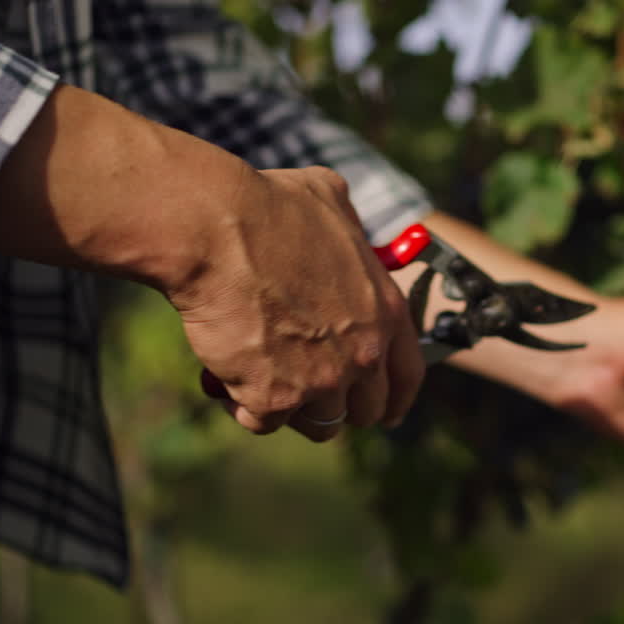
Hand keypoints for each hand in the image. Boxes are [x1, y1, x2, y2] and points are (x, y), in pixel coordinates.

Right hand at [0, 85, 423, 440]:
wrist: (214, 228)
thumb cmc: (266, 206)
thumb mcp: (329, 200)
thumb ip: (348, 230)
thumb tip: (344, 228)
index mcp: (384, 309)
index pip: (408, 375)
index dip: (396, 398)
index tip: (387, 413)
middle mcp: (363, 352)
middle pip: (363, 409)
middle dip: (334, 403)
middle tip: (301, 388)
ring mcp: (321, 380)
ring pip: (315, 423)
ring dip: (289, 407)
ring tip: (257, 375)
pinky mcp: (275, 398)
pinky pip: (262, 422)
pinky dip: (244, 405)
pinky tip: (225, 377)